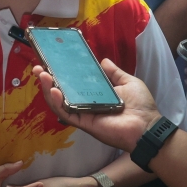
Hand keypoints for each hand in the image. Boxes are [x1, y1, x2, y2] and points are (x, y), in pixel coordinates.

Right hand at [36, 59, 160, 152]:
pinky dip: (58, 103)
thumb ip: (114, 73)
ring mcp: (84, 115)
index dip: (62, 74)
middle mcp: (86, 105)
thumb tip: (103, 60)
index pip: (74, 84)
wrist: (148, 126)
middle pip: (62, 93)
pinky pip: (67, 114)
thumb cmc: (141, 106)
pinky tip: (53, 90)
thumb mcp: (128, 82)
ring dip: (49, 89)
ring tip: (42, 74)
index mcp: (95, 95)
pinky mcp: (85, 123)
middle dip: (48, 81)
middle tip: (39, 68)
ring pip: (60, 103)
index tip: (52, 62)